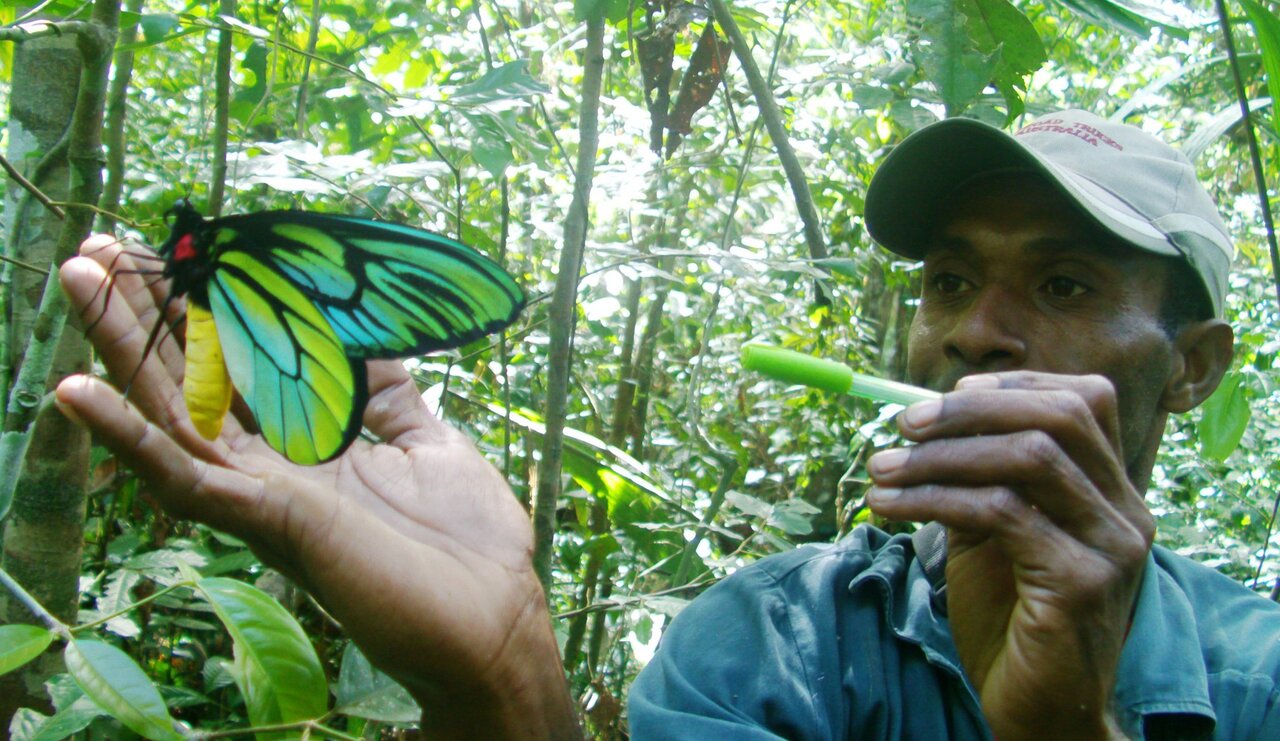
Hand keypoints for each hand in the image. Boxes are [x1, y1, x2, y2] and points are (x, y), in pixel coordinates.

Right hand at [55, 235, 578, 738]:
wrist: (499, 616)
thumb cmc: (469, 540)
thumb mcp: (431, 443)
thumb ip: (390, 397)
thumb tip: (370, 341)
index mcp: (310, 447)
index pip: (243, 368)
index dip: (209, 313)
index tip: (178, 251)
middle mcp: (275, 468)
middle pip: (193, 381)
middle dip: (147, 314)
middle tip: (99, 247)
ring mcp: (264, 495)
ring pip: (172, 413)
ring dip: (121, 348)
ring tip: (79, 279)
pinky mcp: (268, 522)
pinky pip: (183, 479)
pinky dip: (127, 438)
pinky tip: (76, 391)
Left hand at [866, 372, 1152, 738]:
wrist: (1037, 711)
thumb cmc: (1010, 620)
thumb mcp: (991, 535)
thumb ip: (979, 478)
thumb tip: (929, 421)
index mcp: (1111, 492)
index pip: (1084, 400)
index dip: (1011, 388)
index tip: (943, 396)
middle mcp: (1126, 512)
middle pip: (1061, 416)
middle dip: (971, 410)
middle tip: (904, 424)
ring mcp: (1111, 546)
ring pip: (1029, 458)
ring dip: (941, 456)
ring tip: (881, 469)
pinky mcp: (1081, 582)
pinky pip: (1003, 513)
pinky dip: (936, 499)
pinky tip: (890, 507)